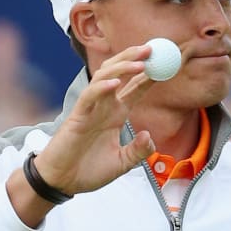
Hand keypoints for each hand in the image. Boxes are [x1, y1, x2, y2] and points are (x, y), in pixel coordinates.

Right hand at [33, 44, 156, 195]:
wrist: (63, 182)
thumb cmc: (88, 171)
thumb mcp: (122, 163)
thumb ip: (138, 151)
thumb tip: (148, 136)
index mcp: (115, 114)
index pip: (135, 89)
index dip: (150, 75)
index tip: (166, 63)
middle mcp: (104, 107)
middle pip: (120, 73)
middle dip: (135, 58)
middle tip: (154, 48)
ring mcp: (90, 109)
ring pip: (104, 77)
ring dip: (122, 67)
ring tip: (140, 61)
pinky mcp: (77, 117)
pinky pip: (89, 97)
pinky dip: (101, 88)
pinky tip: (114, 83)